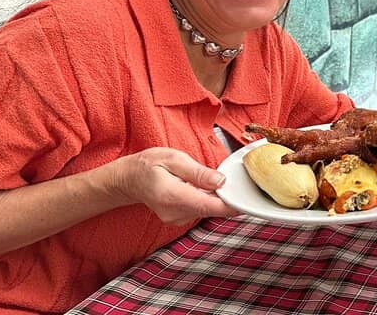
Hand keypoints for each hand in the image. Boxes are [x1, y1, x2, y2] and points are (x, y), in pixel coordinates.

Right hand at [109, 147, 238, 224]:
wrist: (128, 179)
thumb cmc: (149, 164)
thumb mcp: (174, 158)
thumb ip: (198, 172)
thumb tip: (220, 181)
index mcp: (173, 196)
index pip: (209, 206)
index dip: (231, 205)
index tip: (247, 202)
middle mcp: (175, 213)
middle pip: (211, 208)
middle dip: (224, 195)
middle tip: (230, 179)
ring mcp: (176, 219)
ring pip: (207, 209)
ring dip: (213, 196)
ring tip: (206, 179)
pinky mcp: (179, 219)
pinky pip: (200, 209)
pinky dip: (205, 198)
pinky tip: (199, 186)